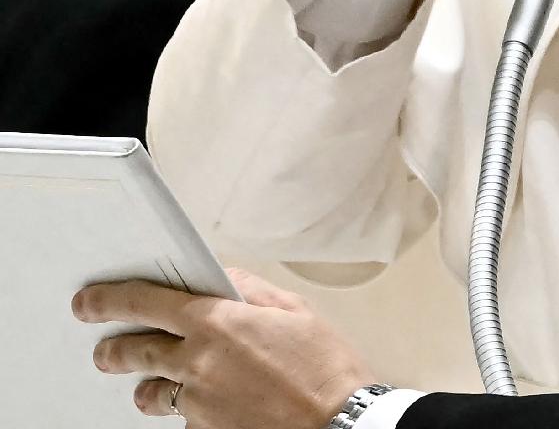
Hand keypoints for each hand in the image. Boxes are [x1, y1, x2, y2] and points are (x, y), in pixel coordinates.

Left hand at [73, 268, 373, 427]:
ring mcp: (197, 401)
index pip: (145, 302)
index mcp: (217, 322)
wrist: (336, 421)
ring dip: (149, 385)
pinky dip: (190, 408)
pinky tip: (213, 403)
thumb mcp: (294, 311)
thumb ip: (251, 290)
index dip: (109, 299)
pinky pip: (183, 416)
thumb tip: (225, 277)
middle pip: (133, 351)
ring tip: (157, 385)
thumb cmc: (324, 367)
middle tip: (104, 350)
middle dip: (112, 349)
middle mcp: (197, 362)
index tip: (89, 301)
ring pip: (151, 392)